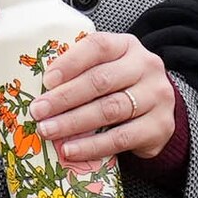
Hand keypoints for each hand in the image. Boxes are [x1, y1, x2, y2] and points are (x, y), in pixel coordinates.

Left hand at [30, 30, 177, 170]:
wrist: (157, 112)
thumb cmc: (120, 87)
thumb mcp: (106, 69)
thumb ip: (80, 72)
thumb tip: (38, 90)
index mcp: (127, 46)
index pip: (98, 46)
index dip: (70, 63)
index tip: (46, 81)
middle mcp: (147, 67)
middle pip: (101, 80)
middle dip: (64, 98)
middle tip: (38, 111)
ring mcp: (157, 96)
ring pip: (110, 109)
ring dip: (73, 122)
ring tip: (48, 131)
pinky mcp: (159, 126)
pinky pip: (121, 138)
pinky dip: (92, 146)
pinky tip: (70, 150)